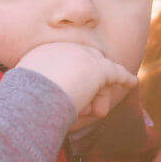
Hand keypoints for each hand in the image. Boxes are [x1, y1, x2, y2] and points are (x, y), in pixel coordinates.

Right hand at [16, 42, 136, 119]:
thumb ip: (48, 87)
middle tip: (89, 105)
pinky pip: (115, 72)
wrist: (31, 102)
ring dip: (98, 93)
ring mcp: (81, 56)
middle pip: (84, 63)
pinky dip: (124, 78)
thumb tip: (65, 95)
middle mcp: (63, 48)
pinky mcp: (97, 68)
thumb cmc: (28, 105)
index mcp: (43, 52)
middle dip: (89, 82)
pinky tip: (132, 83)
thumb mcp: (33, 92)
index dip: (74, 76)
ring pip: (97, 73)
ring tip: (94, 113)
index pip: (66, 60)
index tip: (72, 90)